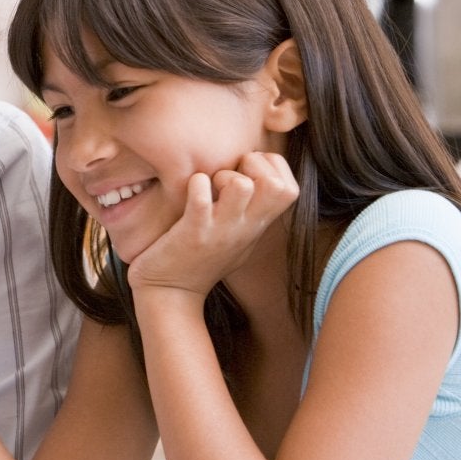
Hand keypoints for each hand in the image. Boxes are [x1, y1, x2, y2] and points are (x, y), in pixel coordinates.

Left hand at [127, 152, 297, 297]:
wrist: (170, 295)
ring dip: (224, 175)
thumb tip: (258, 177)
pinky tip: (188, 191)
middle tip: (229, 174)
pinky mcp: (193, 232)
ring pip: (242, 186)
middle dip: (254, 165)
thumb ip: (252, 211)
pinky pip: (200, 197)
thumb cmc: (201, 259)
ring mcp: (220, 230)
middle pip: (277, 185)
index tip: (246, 170)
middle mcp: (245, 227)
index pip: (290, 188)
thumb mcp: (239, 237)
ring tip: (210, 186)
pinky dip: (194, 185)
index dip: (272, 167)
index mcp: (257, 226)